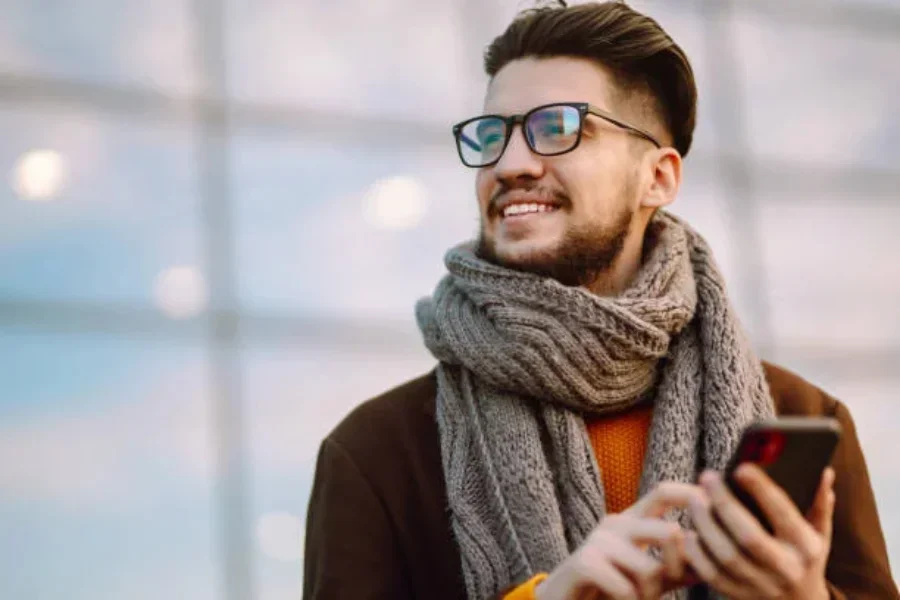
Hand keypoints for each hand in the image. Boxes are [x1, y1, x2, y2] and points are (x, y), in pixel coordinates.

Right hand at [536, 483, 703, 599]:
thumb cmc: (609, 588)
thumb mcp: (648, 576)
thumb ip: (677, 567)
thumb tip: (715, 561)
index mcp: (631, 521)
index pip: (663, 493)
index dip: (690, 495)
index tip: (710, 509)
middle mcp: (616, 523)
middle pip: (670, 532)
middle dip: (678, 567)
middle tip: (666, 586)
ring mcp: (599, 540)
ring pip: (651, 569)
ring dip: (649, 594)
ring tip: (636, 597)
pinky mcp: (585, 562)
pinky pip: (627, 588)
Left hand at [684, 465, 835, 598]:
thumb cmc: (805, 558)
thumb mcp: (820, 534)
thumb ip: (819, 503)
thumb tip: (824, 471)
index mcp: (806, 548)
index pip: (784, 515)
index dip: (762, 491)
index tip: (741, 467)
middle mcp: (785, 569)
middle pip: (749, 537)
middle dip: (725, 504)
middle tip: (708, 477)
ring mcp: (761, 585)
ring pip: (727, 556)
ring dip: (706, 525)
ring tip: (694, 498)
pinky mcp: (739, 596)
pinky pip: (712, 575)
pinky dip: (697, 554)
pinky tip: (688, 532)